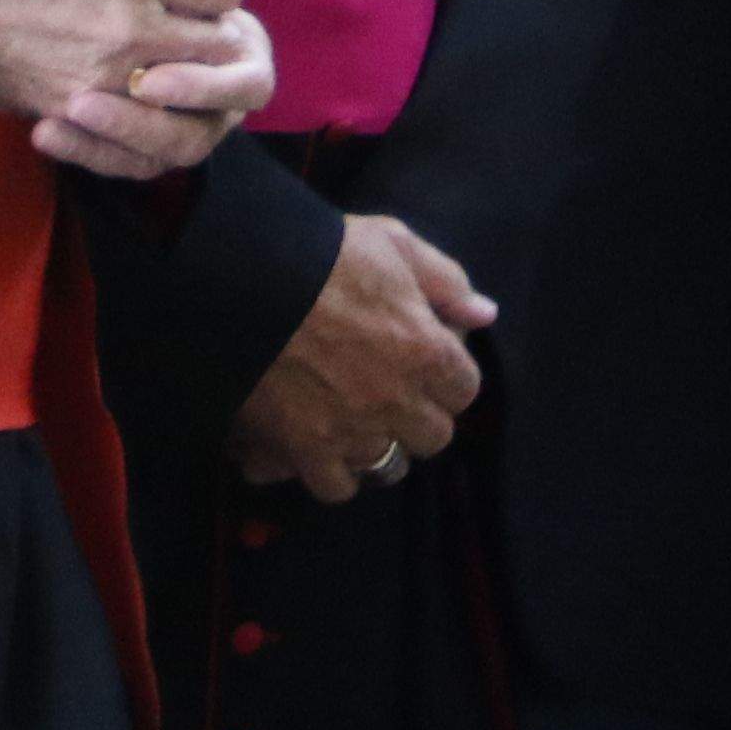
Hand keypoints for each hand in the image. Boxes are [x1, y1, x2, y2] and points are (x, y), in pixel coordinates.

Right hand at [0, 0, 261, 178]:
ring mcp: (105, 73)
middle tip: (181, 20)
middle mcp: (133, 22)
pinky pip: (138, 123)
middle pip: (217, 43)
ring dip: (181, 74)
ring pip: (185, 91)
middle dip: (208, 30)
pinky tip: (120, 85)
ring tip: (154, 55)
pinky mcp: (71, 107)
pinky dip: (141, 108)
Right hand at [229, 213, 493, 502]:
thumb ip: (446, 281)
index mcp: (425, 351)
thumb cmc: (324, 253)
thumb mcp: (393, 243)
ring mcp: (351, 430)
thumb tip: (484, 314)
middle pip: (432, 437)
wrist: (246, 278)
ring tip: (355, 420)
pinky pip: (336, 486)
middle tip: (389, 389)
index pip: (465, 390)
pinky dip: (331, 471)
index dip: (446, 375)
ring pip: (388, 466)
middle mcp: (396, 400)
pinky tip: (320, 444)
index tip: (424, 359)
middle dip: (417, 414)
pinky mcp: (305, 450)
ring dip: (378, 445)